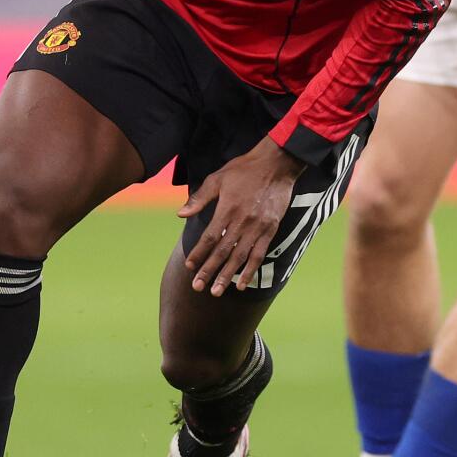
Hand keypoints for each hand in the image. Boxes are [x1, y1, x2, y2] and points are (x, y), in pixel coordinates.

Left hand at [179, 137, 307, 295]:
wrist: (276, 165)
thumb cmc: (244, 169)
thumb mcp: (218, 178)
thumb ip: (200, 198)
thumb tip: (181, 214)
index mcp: (227, 208)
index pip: (210, 237)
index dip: (199, 253)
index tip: (189, 266)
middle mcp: (242, 221)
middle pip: (223, 252)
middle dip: (209, 271)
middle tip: (197, 287)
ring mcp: (258, 227)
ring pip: (240, 257)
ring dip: (227, 276)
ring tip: (216, 292)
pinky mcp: (270, 229)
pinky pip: (259, 254)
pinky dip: (250, 270)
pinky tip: (242, 284)